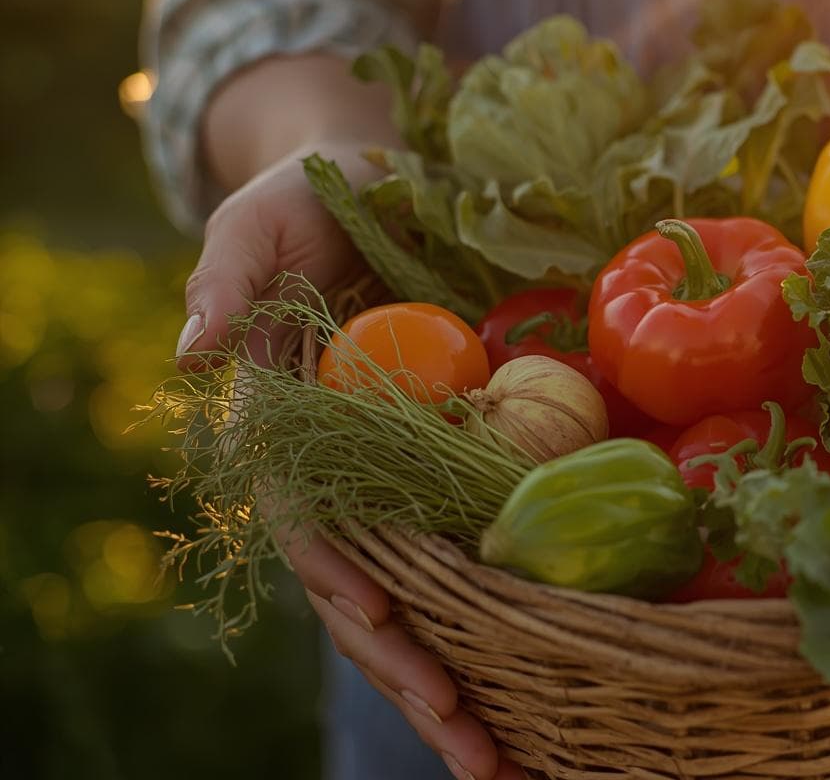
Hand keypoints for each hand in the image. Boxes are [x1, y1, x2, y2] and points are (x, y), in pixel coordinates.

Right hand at [180, 138, 519, 777]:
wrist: (378, 187)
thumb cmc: (308, 201)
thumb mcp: (260, 221)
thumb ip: (228, 279)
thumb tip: (191, 351)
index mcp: (293, 438)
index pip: (311, 521)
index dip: (340, 570)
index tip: (383, 614)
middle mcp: (350, 477)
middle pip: (374, 592)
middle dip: (416, 668)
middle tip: (473, 745)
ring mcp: (408, 484)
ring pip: (432, 600)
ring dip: (469, 680)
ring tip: (512, 763)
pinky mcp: (466, 474)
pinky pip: (487, 555)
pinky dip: (514, 627)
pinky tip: (559, 690)